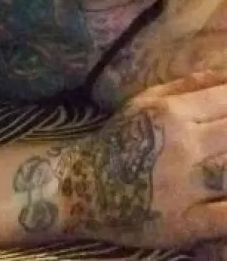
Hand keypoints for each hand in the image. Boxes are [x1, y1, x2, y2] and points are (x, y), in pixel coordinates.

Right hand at [55, 71, 226, 247]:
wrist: (82, 185)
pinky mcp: (185, 223)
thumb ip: (187, 86)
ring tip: (226, 156)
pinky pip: (225, 216)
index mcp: (171, 113)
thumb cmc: (119, 139)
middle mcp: (181, 146)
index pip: (225, 99)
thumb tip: (225, 72)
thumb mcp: (145, 102)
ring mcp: (184, 187)